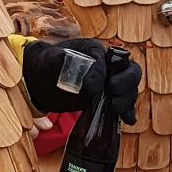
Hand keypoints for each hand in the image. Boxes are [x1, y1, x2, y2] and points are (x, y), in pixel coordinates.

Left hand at [22, 38, 141, 122]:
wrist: (39, 81)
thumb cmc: (46, 66)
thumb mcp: (55, 61)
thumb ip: (73, 66)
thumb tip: (95, 85)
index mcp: (97, 50)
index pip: (116, 60)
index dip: (114, 74)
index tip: (107, 86)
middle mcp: (108, 65)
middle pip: (132, 72)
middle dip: (127, 85)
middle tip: (114, 95)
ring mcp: (109, 82)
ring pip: (130, 89)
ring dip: (128, 100)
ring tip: (116, 110)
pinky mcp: (106, 98)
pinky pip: (123, 103)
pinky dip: (128, 112)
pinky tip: (128, 120)